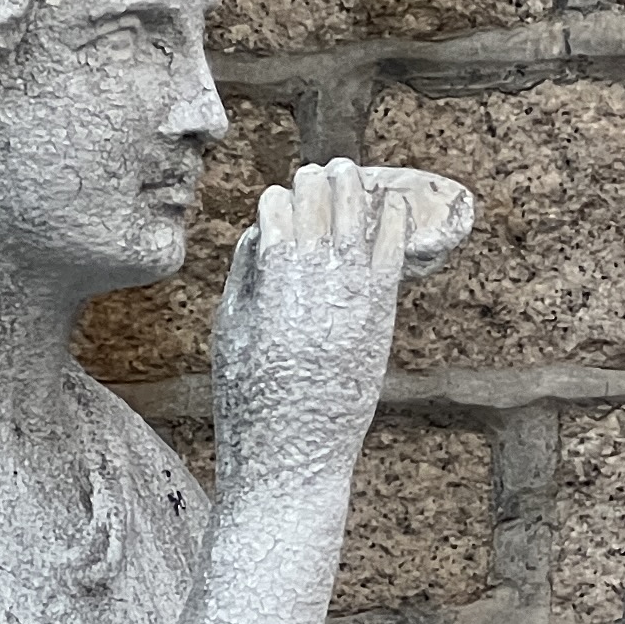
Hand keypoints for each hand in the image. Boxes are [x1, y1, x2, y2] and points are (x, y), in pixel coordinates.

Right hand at [209, 159, 421, 499]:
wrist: (292, 454)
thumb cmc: (250, 396)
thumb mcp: (230, 330)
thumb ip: (244, 276)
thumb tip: (258, 232)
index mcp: (268, 278)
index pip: (276, 213)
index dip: (278, 201)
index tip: (281, 197)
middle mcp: (313, 279)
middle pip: (319, 209)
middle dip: (319, 184)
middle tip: (322, 169)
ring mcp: (352, 296)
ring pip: (357, 223)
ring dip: (355, 192)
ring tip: (352, 171)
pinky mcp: (380, 317)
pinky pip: (392, 258)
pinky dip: (393, 226)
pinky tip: (394, 206)